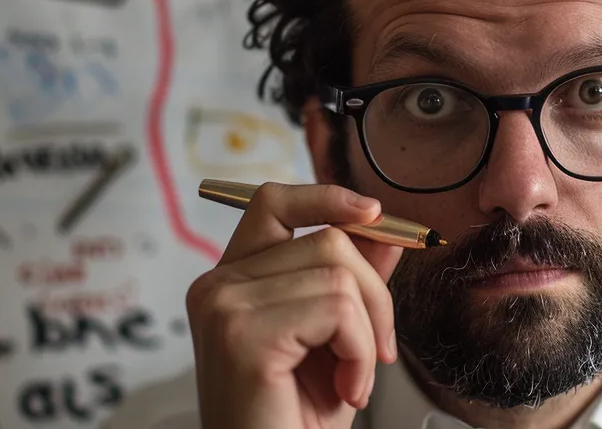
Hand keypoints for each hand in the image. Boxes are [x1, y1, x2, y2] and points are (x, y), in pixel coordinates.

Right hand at [185, 183, 404, 428]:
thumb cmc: (293, 422)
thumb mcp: (336, 342)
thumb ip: (352, 281)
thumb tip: (385, 229)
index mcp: (229, 282)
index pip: (274, 201)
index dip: (327, 195)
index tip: (374, 213)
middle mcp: (217, 286)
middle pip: (326, 237)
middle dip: (376, 294)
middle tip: (378, 354)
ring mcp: (224, 306)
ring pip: (339, 272)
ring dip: (369, 334)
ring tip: (352, 380)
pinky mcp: (242, 333)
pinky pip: (338, 308)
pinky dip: (361, 352)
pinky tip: (345, 390)